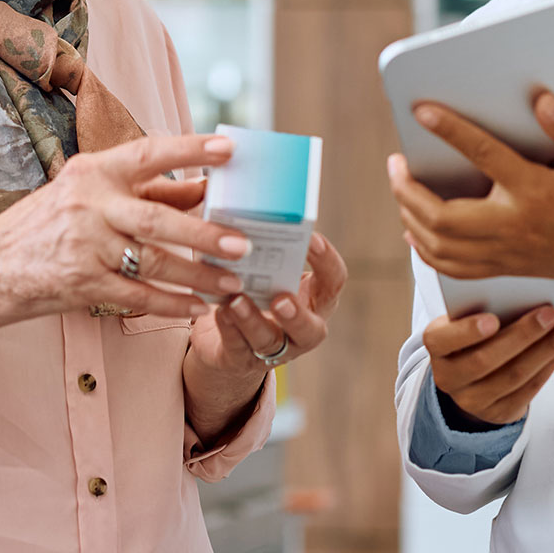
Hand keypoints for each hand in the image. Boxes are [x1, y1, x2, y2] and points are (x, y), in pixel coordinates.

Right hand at [0, 133, 253, 334]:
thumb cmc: (48, 224)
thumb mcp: (90, 193)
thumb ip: (147, 189)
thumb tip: (205, 185)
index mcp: (94, 171)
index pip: (149, 153)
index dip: (191, 149)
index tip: (230, 148)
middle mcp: (88, 204)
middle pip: (157, 218)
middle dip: (205, 233)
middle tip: (243, 242)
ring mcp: (84, 247)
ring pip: (153, 262)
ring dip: (197, 275)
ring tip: (232, 283)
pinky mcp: (81, 284)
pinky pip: (136, 297)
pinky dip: (171, 304)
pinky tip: (198, 308)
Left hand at [183, 234, 346, 444]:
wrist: (225, 340)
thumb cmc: (252, 289)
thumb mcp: (264, 268)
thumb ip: (258, 240)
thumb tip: (234, 192)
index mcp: (314, 298)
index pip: (334, 281)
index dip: (327, 261)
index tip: (311, 237)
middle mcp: (300, 328)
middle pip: (312, 330)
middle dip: (297, 315)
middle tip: (281, 297)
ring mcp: (273, 349)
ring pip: (268, 341)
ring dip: (253, 320)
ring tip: (237, 301)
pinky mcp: (240, 360)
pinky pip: (236, 347)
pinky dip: (228, 328)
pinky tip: (219, 309)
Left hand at [388, 91, 553, 290]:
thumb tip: (541, 101)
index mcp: (535, 193)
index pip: (484, 156)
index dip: (451, 130)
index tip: (423, 110)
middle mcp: (513, 226)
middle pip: (443, 216)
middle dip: (407, 189)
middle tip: (395, 163)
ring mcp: (504, 252)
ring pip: (440, 246)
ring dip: (410, 216)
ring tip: (400, 188)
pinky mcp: (502, 267)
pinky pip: (451, 267)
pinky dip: (425, 249)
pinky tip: (413, 230)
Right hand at [425, 305, 553, 425]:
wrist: (469, 377)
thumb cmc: (471, 334)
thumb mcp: (463, 319)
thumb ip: (481, 308)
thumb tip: (523, 292)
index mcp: (436, 346)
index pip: (444, 340)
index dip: (467, 332)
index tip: (492, 319)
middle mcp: (449, 377)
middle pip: (485, 360)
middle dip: (522, 335)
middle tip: (549, 313)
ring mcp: (473, 400)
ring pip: (513, 376)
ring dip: (545, 349)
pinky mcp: (500, 413)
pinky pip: (529, 389)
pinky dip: (549, 364)